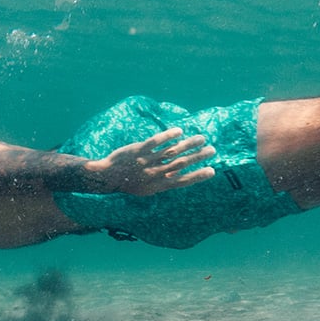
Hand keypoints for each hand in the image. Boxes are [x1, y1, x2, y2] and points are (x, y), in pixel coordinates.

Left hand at [96, 128, 215, 195]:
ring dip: (188, 145)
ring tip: (201, 139)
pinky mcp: (138, 150)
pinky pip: (155, 142)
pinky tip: (179, 131)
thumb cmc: (129, 183)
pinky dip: (168, 136)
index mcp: (158, 186)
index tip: (212, 171)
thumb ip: (163, 182)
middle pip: (180, 164)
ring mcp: (146, 162)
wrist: (107, 178)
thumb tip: (179, 174)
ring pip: (171, 152)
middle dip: (198, 157)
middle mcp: (154, 174)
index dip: (198, 177)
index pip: (182, 182)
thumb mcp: (146, 189)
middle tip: (212, 150)